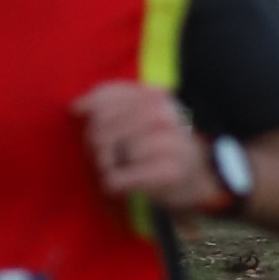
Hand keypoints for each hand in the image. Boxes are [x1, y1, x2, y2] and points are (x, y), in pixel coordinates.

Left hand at [73, 82, 223, 214]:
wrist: (202, 174)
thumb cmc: (162, 142)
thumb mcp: (142, 113)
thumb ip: (109, 102)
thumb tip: (76, 108)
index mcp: (155, 95)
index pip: (104, 100)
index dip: (92, 117)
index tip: (98, 128)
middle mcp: (164, 115)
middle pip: (100, 129)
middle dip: (95, 145)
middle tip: (106, 155)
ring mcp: (168, 142)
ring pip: (107, 154)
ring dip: (104, 166)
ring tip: (116, 169)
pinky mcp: (167, 171)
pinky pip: (117, 178)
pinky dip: (113, 184)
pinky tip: (121, 183)